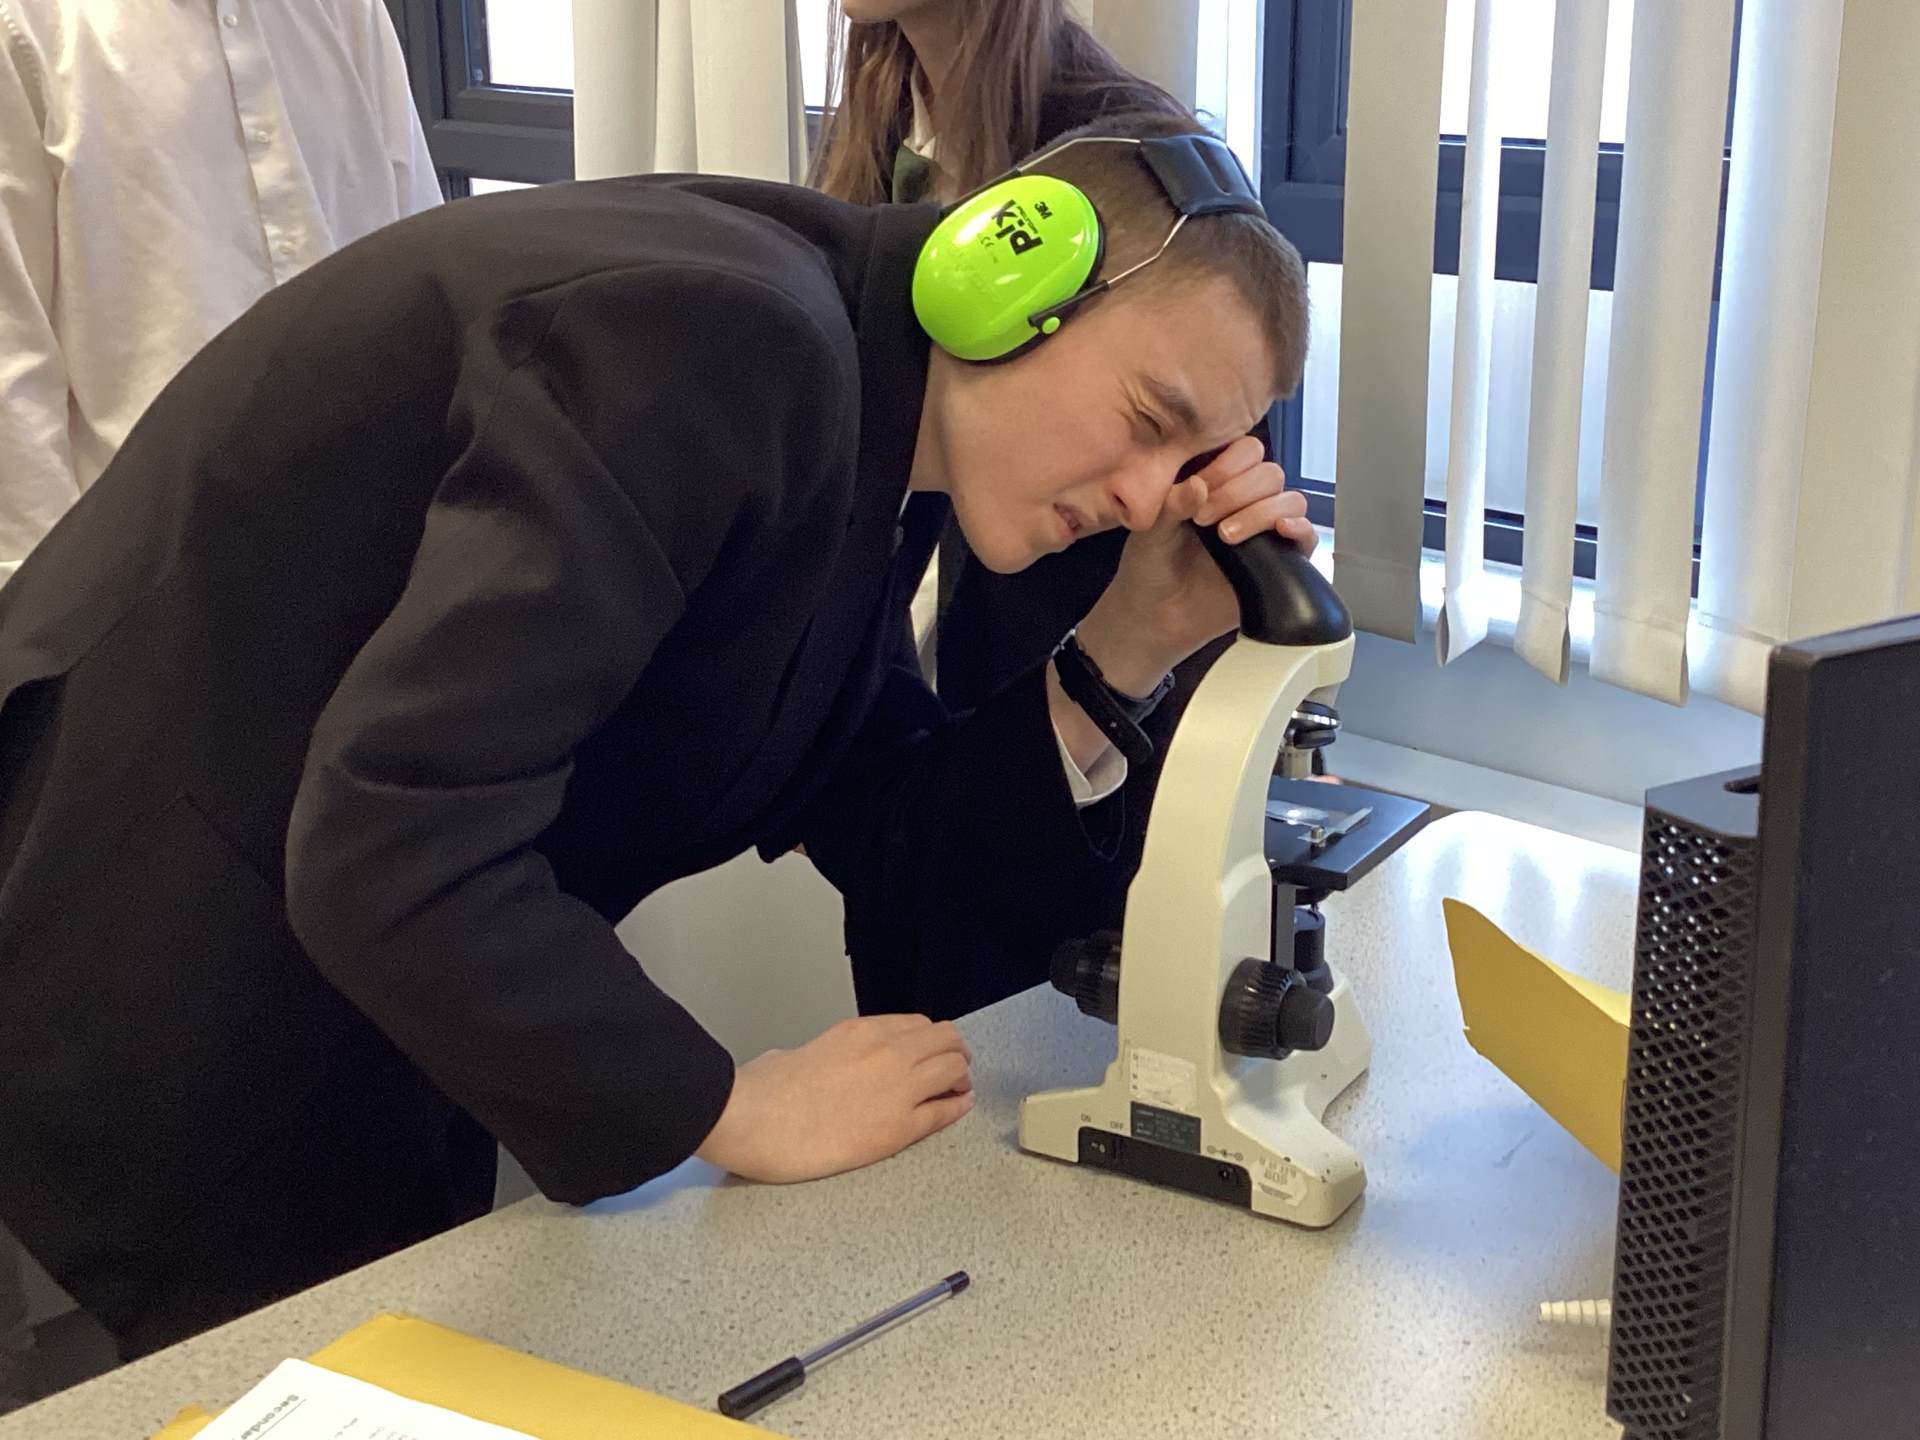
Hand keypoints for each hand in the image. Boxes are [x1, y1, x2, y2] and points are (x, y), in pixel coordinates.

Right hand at [694, 1016, 974, 1183]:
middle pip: (945, 1040)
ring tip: (958, 1088)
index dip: (929, 1039)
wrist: (754, 1120)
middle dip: (953, 1052)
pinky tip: (959, 1106)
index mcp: (860, 1032)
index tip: (931, 1049)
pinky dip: (957, 1108)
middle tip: (954, 1066)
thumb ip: (812, 1057)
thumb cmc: (763, 1091)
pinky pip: (944, 1112)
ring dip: (960, 1076)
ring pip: (955, 1069)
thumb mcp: (790, 1054)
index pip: (916, 1025)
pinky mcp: (900, 1128)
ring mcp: (898, 1088)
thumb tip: (803, 1066)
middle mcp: (887, 1052)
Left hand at [1078, 436, 1313, 689]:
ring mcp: (1265, 530)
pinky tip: (1280, 530)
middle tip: (1204, 519)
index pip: (1244, 452)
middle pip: (1269, 473)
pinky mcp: (1280, 561)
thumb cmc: (1150, 567)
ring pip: (1290, 500)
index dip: (1228, 465)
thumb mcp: (1151, 532)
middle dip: (1238, 492)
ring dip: (1261, 511)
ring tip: (1226, 535)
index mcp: (1217, 482)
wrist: (1156, 616)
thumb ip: (1171, 506)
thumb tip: (1198, 485)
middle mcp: (1246, 501)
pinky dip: (1300, 528)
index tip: (1201, 487)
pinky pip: (1306, 537)